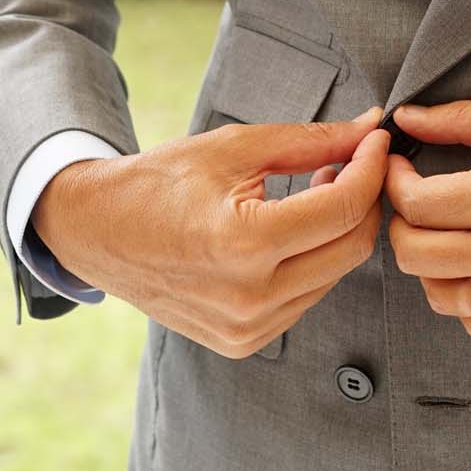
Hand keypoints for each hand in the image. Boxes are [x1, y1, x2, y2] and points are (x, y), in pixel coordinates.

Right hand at [31, 108, 389, 356]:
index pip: (343, 209)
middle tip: (355, 162)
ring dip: (339, 231)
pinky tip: (294, 229)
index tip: (375, 142)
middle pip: (350, 247)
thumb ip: (311, 141)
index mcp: (243, 243)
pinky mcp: (243, 341)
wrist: (95, 231)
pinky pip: (306, 298)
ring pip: (334, 275)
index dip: (371, 169)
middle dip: (365, 200)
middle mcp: (248, 297)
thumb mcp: (235, 148)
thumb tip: (369, 129)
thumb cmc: (158, 183)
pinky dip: (313, 261)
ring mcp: (247, 327)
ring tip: (318, 189)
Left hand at [385, 92, 470, 340]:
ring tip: (443, 236)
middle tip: (414, 201)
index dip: (394, 182)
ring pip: (444, 299)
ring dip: (429, 267)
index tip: (402, 166)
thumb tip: (410, 119)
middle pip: (416, 256)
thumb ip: (469, 119)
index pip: (416, 205)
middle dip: (400, 223)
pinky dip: (465, 304)